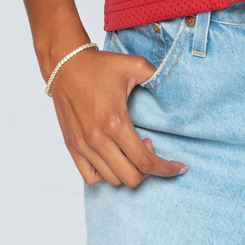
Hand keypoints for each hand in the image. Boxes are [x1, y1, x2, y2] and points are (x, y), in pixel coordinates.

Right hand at [47, 47, 186, 186]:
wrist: (65, 64)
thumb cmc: (98, 66)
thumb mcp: (134, 65)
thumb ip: (156, 75)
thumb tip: (174, 86)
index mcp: (114, 122)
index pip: (145, 162)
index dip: (166, 169)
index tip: (179, 167)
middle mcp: (97, 139)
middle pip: (131, 177)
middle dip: (150, 172)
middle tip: (151, 149)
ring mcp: (83, 145)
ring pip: (113, 180)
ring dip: (129, 170)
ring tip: (132, 149)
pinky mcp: (72, 146)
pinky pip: (91, 177)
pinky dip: (107, 175)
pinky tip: (115, 159)